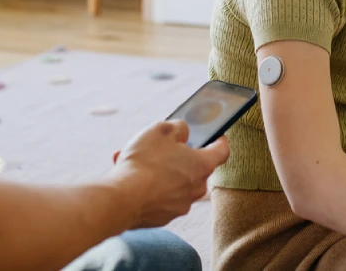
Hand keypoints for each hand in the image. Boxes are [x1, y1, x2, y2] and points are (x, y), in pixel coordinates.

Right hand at [111, 120, 229, 228]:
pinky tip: (128, 177)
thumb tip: (183, 132)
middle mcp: (196, 188)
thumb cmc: (144, 162)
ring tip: (133, 160)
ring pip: (172, 181)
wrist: (123, 200)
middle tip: (159, 146)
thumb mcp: (160, 130)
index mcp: (202, 165)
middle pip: (194, 167)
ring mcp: (180, 205)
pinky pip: (159, 196)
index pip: (222, 151)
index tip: (214, 135)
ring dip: (157, 170)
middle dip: (177, 155)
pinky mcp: (163, 217)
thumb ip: (177, 128)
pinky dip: (148, 186)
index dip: (218, 140)